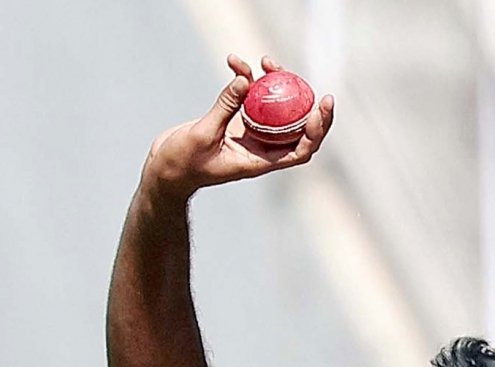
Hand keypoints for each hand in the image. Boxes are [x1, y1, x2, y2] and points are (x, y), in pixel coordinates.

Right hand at [143, 54, 334, 199]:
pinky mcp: (235, 122)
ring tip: (264, 60)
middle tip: (309, 82)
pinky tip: (234, 62)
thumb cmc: (182, 163)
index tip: (320, 108)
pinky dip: (245, 79)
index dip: (316, 131)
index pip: (300, 151)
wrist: (165, 169)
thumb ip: (225, 107)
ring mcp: (249, 135)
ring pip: (273, 109)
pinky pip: (248, 98)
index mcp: (260, 162)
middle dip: (306, 105)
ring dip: (273, 84)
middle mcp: (260, 149)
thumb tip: (246, 80)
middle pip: (295, 129)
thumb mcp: (203, 134)